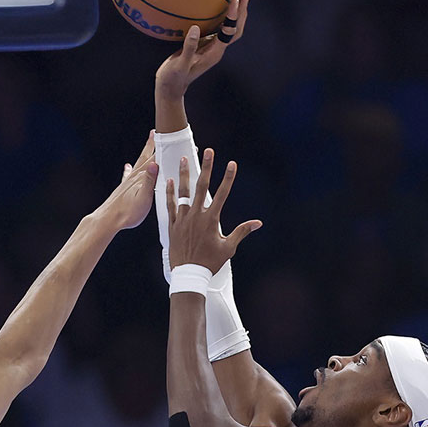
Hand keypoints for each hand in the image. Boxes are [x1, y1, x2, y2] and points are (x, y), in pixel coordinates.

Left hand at [95, 131, 157, 230]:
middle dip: (158, 144)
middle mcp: (135, 175)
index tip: (176, 139)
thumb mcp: (143, 198)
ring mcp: (128, 181)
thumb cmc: (127, 213)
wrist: (108, 220)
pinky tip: (127, 166)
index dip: (167, 150)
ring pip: (140, 161)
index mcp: (141, 177)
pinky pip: (128, 174)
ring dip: (146, 150)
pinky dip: (129, 169)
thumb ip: (149, 181)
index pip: (157, 159)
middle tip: (164, 131)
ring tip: (151, 139)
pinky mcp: (123, 188)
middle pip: (148, 156)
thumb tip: (154, 163)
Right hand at [155, 0, 249, 100]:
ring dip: (237, 12)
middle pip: (236, 29)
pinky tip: (219, 5)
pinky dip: (223, 16)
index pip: (229, 32)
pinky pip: (218, 28)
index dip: (233, 16)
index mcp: (214, 53)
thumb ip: (188, 48)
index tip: (235, 0)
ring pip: (230, 28)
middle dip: (243, 11)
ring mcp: (211, 47)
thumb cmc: (174, 78)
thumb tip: (195, 28)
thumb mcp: (179, 65)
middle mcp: (217, 49)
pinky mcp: (204, 45)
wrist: (171, 88)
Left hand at [166, 148, 260, 273]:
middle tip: (209, 151)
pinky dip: (169, 192)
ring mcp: (183, 219)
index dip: (228, 178)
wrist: (189, 275)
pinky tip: (169, 180)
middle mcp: (197, 216)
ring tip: (184, 159)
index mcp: (211, 220)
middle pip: (202, 186)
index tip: (232, 163)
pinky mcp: (172, 225)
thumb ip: (242, 231)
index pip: (222, 194)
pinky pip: (170, 205)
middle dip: (207, 167)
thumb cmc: (210, 263)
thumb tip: (258, 223)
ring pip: (183, 192)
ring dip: (184, 174)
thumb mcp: (228, 247)